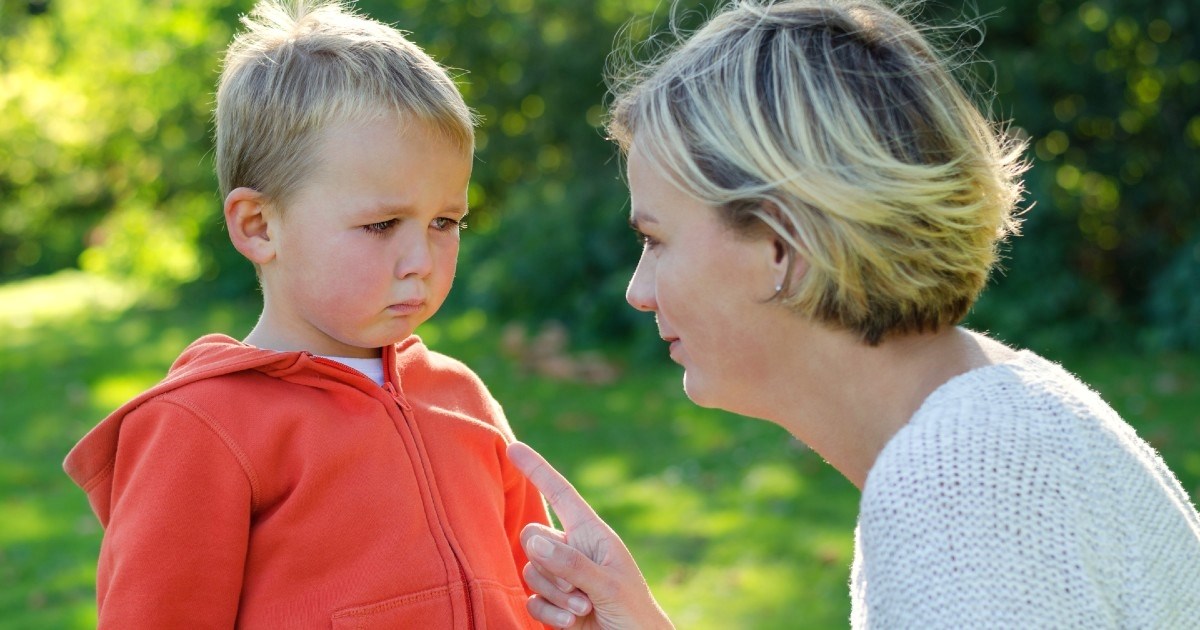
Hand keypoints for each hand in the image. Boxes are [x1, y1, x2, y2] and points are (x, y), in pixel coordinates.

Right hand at [507, 442, 673, 629]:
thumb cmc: (633, 612)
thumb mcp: (607, 585)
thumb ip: (572, 563)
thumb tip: (535, 542)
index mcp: (591, 533)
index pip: (560, 494)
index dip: (537, 470)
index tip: (513, 447)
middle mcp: (572, 550)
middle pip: (532, 537)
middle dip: (550, 566)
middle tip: (580, 590)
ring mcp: (561, 577)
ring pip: (529, 570)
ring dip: (554, 594)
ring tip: (584, 608)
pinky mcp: (552, 604)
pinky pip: (531, 599)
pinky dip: (549, 613)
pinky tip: (573, 623)